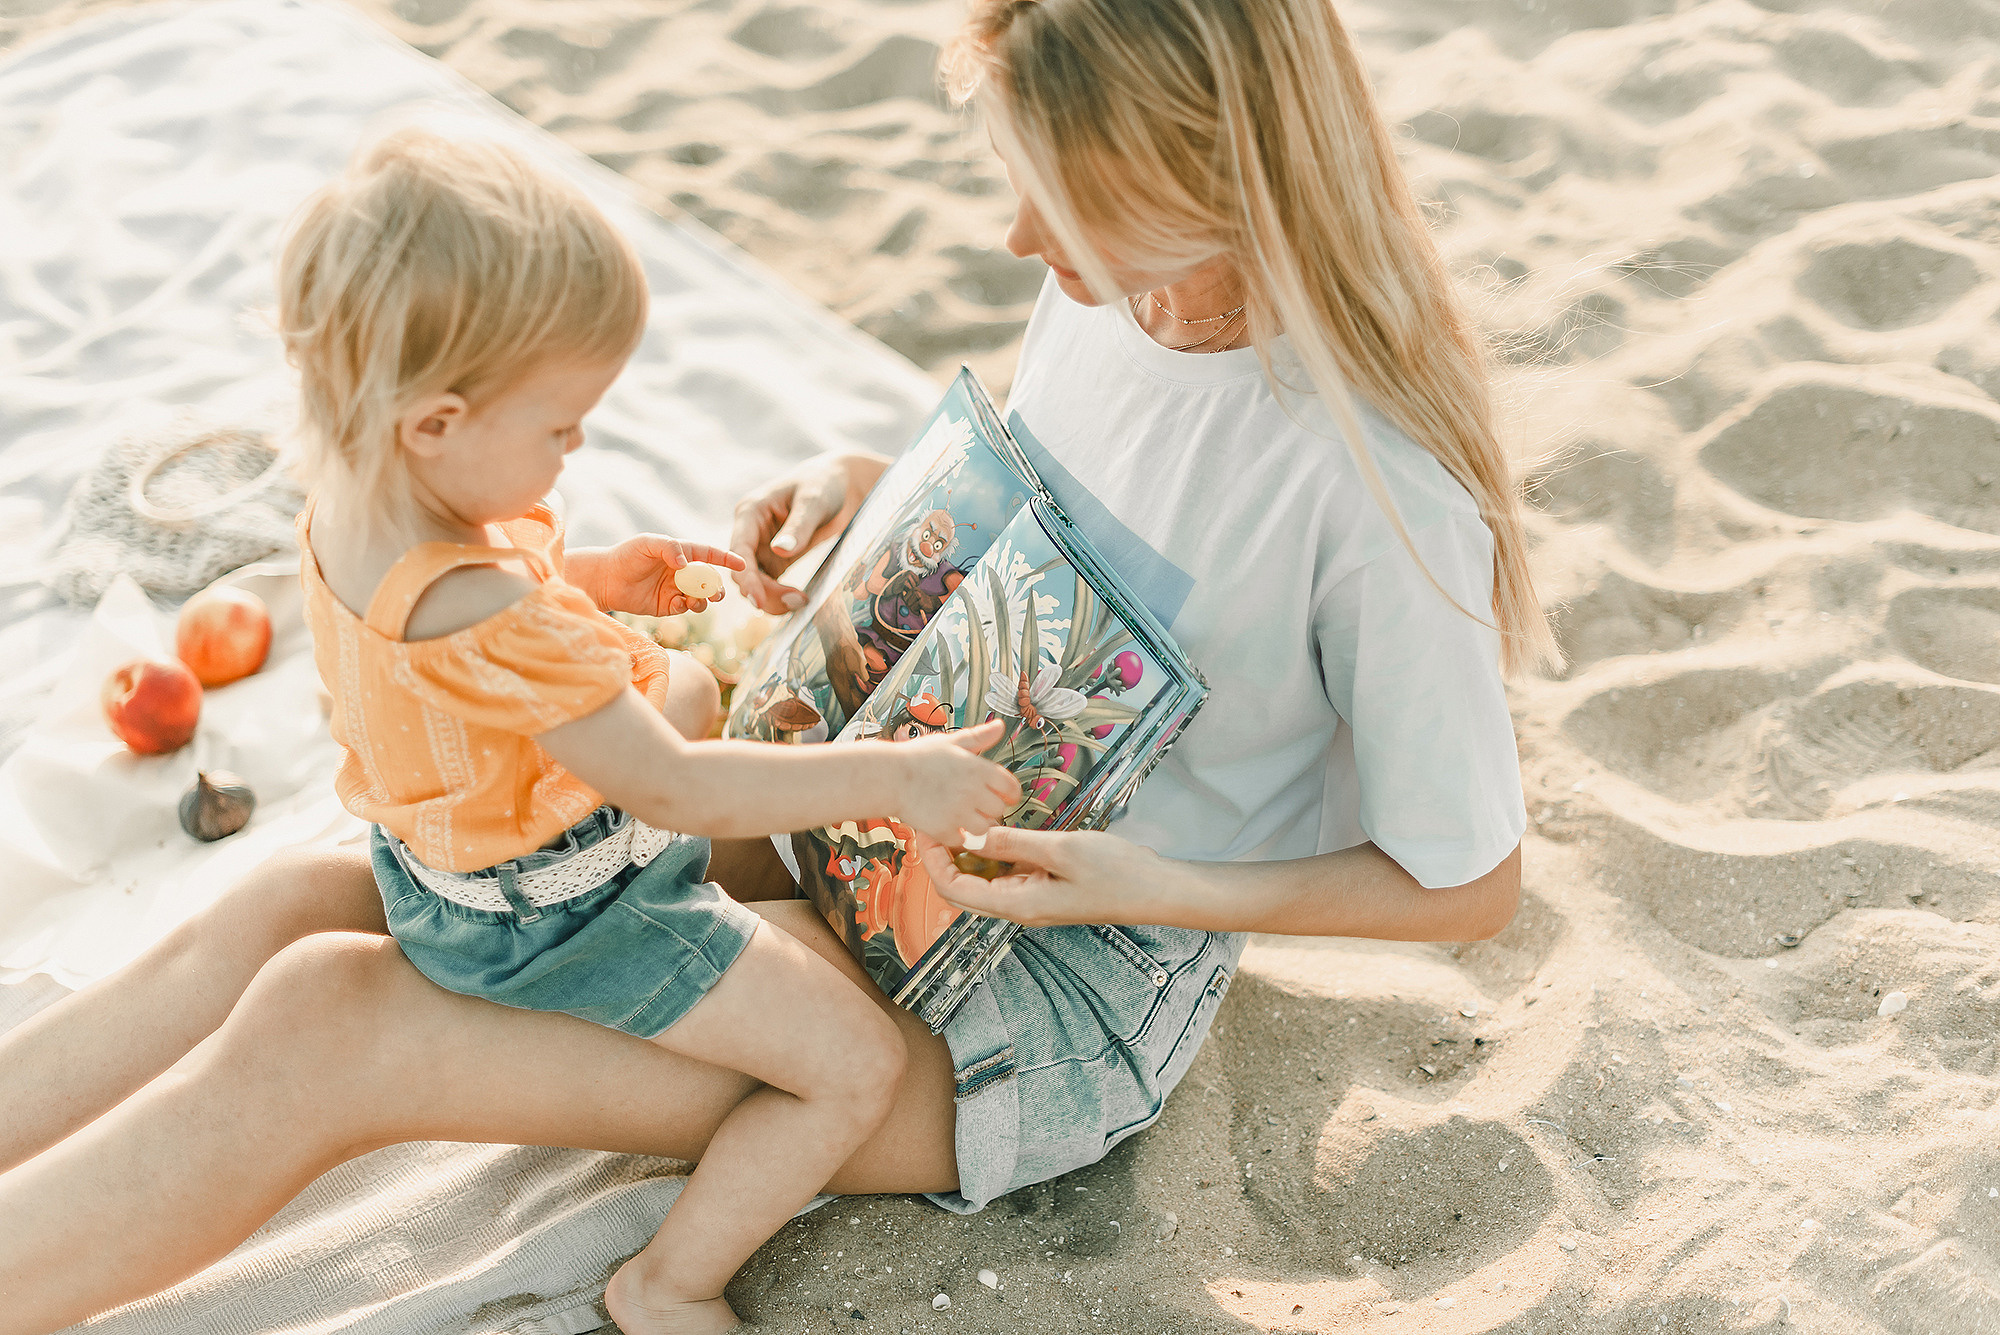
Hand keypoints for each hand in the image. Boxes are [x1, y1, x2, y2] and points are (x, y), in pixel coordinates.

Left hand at [584, 537, 747, 617]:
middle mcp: (682, 572)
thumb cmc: (625, 555)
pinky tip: (678, 603)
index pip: (709, 554)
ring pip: (700, 597)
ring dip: (704, 599)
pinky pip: (685, 608)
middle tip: (716, 594)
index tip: (742, 564)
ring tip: (697, 600)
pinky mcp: (668, 606)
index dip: (727, 559)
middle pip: (709, 580)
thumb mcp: (647, 543)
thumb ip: (669, 548)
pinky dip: (687, 607)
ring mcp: (676, 589)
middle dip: (717, 587)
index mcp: (681, 553)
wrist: (605, 579)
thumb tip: (685, 564)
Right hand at [729, 452, 889, 613]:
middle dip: (763, 591)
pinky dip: (780, 596)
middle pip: (744, 571)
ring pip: (755, 582)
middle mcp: (751, 531)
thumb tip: (781, 550)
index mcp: (751, 512)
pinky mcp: (776, 559)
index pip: (739, 549)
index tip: (758, 599)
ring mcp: (762, 547)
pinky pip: (770, 584)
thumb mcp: (813, 501)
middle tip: (794, 602)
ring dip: (772, 598)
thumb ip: (798, 526)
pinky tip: (799, 599)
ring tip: (801, 602)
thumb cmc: (824, 484)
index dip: (745, 577)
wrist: (840, 486)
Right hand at [890, 720, 1020, 844]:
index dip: (1007, 793)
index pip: (1011, 788)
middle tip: (971, 803)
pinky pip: (962, 840)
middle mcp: (973, 791)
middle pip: (999, 810)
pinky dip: (955, 835)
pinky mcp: (943, 829)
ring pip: (984, 828)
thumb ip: (979, 737)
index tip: (997, 794)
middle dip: (988, 808)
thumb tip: (1000, 726)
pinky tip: (945, 823)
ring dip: (974, 824)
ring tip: (959, 815)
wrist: (888, 776)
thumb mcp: (951, 742)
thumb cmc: (918, 757)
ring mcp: (959, 812)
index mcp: (979, 769)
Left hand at [913, 827, 1159, 927]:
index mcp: (1018, 905)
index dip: (935, 862)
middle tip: (937, 821)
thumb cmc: (1115, 873)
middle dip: (945, 857)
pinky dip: (995, 854)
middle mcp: (1019, 908)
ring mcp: (1033, 899)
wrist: (1156, 890)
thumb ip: (1013, 843)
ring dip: (969, 854)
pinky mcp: (1046, 888)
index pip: (955, 890)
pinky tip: (995, 830)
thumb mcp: (1061, 849)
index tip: (927, 828)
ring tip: (960, 820)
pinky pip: (1008, 874)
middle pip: (964, 889)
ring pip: (985, 881)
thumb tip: (972, 834)